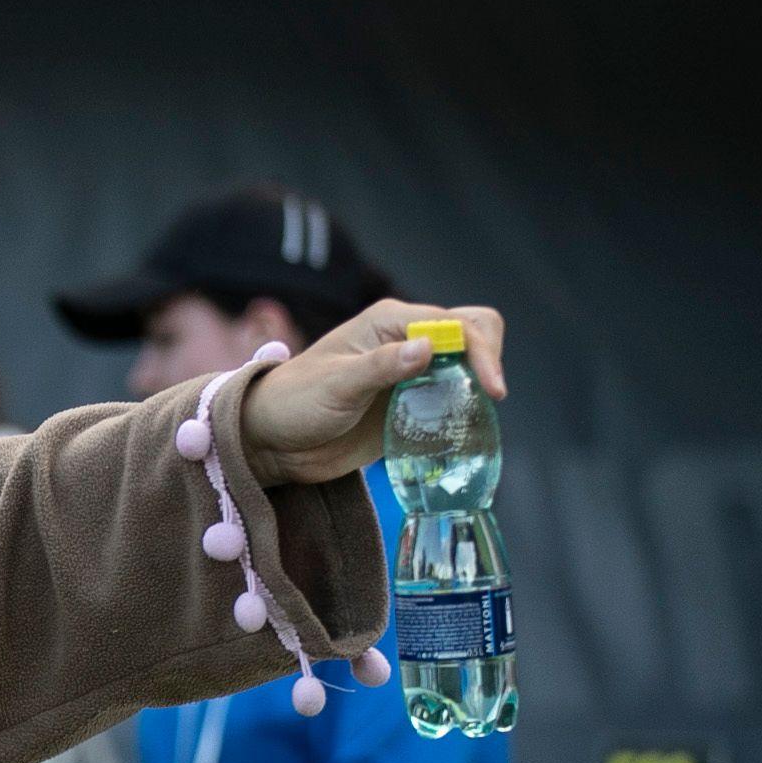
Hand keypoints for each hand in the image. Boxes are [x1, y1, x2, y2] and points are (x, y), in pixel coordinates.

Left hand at [239, 300, 506, 487]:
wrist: (270, 440)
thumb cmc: (293, 403)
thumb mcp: (336, 385)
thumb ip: (381, 367)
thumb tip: (429, 348)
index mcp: (391, 322)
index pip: (458, 324)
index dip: (481, 353)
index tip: (491, 390)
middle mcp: (407, 340)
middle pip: (473, 334)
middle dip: (488, 361)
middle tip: (489, 400)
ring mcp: (411, 372)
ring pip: (467, 367)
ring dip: (479, 387)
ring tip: (476, 417)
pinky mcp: (410, 404)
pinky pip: (452, 400)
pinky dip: (464, 412)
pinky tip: (460, 432)